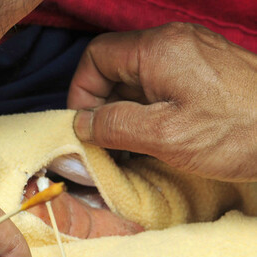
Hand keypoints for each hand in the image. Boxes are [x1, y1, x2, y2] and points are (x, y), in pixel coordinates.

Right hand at [69, 23, 256, 181]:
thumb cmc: (239, 132)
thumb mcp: (164, 135)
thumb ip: (115, 126)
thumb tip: (82, 125)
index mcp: (159, 49)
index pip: (96, 57)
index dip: (81, 93)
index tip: (84, 128)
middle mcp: (174, 43)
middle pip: (115, 68)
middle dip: (101, 107)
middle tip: (102, 145)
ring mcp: (192, 56)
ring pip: (137, 79)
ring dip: (123, 113)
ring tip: (127, 148)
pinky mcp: (205, 73)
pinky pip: (160, 86)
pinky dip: (147, 111)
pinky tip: (152, 140)